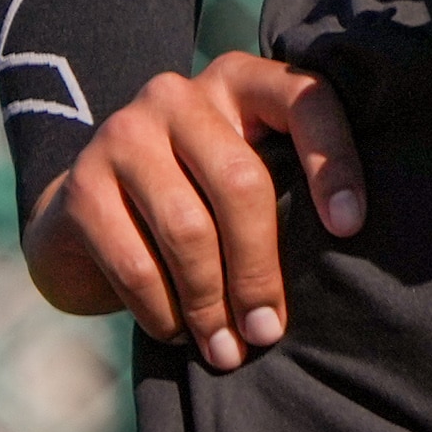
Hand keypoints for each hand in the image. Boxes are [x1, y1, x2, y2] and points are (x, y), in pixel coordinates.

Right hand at [20, 51, 363, 369]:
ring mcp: (123, 134)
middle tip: (268, 330)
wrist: (84, 216)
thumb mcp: (242, 176)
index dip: (334, 162)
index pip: (304, 100)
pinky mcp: (81, 187)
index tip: (350, 227)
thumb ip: (284, 186)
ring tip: (227, 350)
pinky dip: (164, 311)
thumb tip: (340, 252)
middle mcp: (179, 94)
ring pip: (188, 229)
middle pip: (240, 182)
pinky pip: (136, 263)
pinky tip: (178, 334)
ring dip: (212, 304)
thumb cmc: (195, 199)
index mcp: (239, 82)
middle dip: (260, 269)